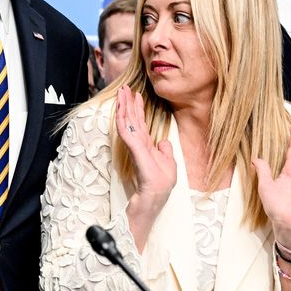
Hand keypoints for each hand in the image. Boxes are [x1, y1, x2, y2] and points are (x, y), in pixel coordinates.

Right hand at [115, 85, 175, 215]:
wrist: (152, 203)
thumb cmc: (158, 189)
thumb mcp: (170, 166)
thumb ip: (165, 152)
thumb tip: (163, 141)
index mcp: (147, 148)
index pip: (140, 124)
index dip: (138, 109)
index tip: (136, 94)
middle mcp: (140, 146)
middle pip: (133, 120)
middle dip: (128, 103)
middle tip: (124, 88)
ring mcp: (136, 149)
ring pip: (128, 123)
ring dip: (124, 107)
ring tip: (121, 93)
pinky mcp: (136, 154)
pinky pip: (128, 134)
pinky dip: (123, 121)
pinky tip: (120, 110)